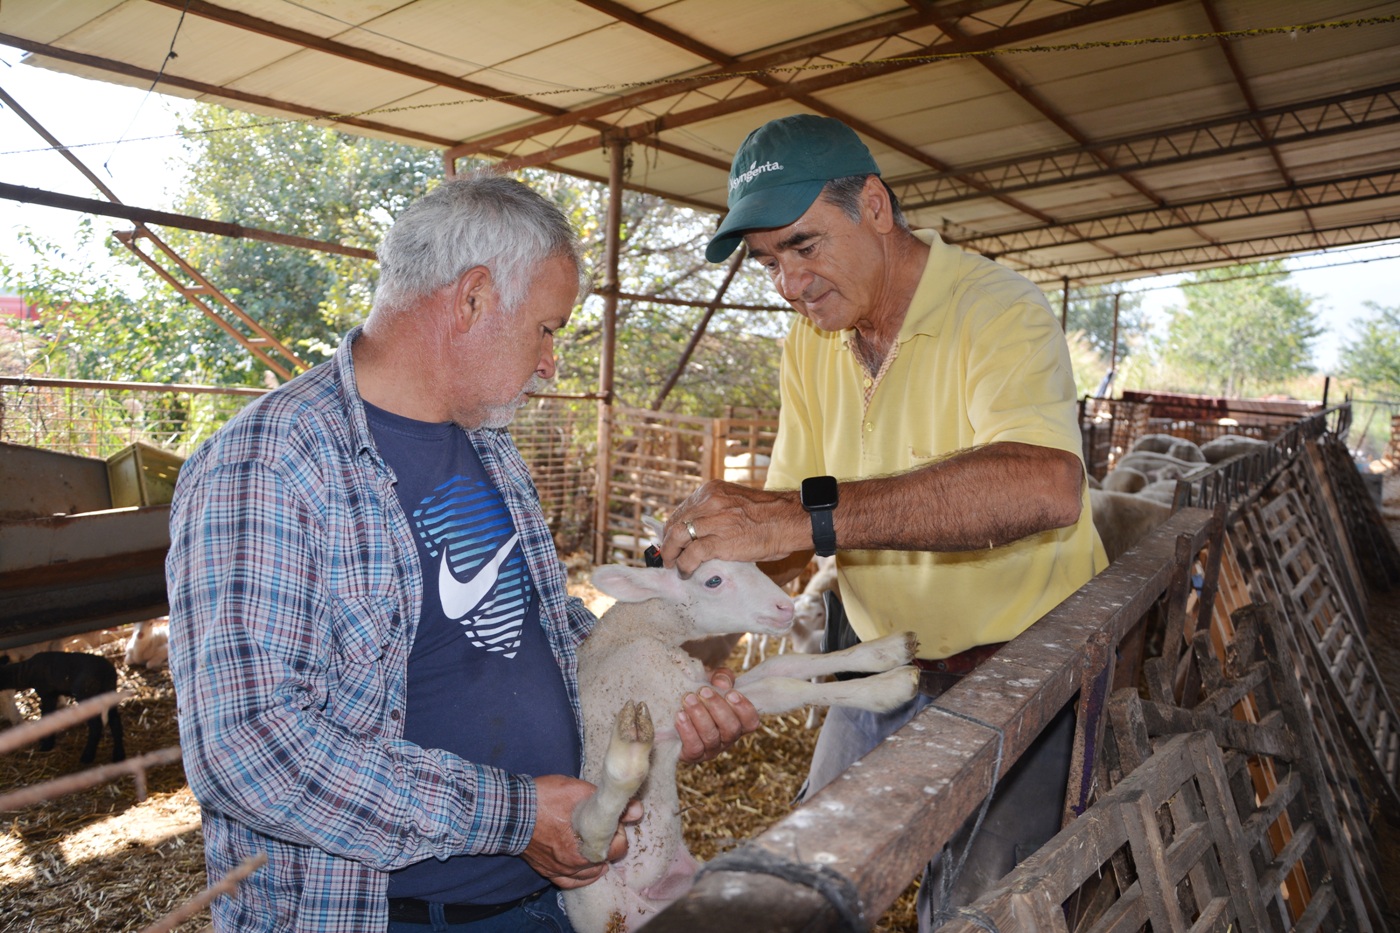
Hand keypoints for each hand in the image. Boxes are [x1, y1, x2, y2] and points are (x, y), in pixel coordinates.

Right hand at [523, 775, 639, 887]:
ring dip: (598, 859)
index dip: (619, 830)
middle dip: (609, 842)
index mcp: (584, 846)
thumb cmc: (543, 798)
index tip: (614, 818)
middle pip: (604, 859)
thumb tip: (637, 810)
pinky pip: (570, 881)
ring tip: (599, 843)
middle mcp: (573, 864)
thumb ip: (608, 802)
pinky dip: (583, 876)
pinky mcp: (547, 870)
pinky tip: (590, 869)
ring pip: (589, 872)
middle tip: (604, 825)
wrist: (509, 809)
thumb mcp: (579, 791)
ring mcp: (559, 869)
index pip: (617, 847)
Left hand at [661, 481, 801, 574]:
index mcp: (711, 491)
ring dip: (671, 554)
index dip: (673, 527)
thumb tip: (703, 529)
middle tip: (667, 556)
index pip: (682, 510)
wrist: (789, 520)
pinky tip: (685, 573)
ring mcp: (713, 521)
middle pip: (675, 523)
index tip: (671, 540)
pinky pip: (692, 555)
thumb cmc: (769, 515)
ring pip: (678, 537)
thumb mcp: (736, 502)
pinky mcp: (719, 541)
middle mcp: (709, 502)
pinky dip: (684, 566)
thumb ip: (718, 510)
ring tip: (672, 565)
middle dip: (668, 542)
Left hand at [675, 668, 759, 763]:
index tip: (731, 693)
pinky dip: (687, 730)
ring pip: (711, 736)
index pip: (751, 721)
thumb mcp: (713, 681)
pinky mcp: (693, 755)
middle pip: (731, 728)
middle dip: (717, 708)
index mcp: (738, 722)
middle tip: (703, 691)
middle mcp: (728, 738)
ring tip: (688, 699)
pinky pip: (694, 747)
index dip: (744, 708)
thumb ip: (722, 677)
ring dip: (700, 715)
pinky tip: (680, 715)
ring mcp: (711, 749)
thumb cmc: (700, 695)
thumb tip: (722, 683)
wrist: (675, 708)